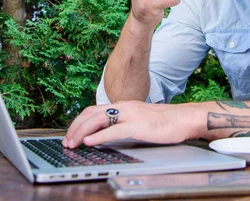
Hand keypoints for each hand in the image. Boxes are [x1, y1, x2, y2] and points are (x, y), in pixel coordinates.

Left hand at [62, 101, 198, 148]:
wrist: (183, 119)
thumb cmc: (163, 121)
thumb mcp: (138, 119)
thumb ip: (123, 122)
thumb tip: (106, 133)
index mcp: (122, 105)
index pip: (94, 110)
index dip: (79, 122)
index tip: (70, 134)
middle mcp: (123, 107)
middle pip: (91, 113)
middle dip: (75, 127)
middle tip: (66, 141)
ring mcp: (130, 115)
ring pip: (98, 120)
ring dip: (81, 132)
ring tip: (72, 142)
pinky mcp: (137, 125)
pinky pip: (113, 130)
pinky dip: (98, 137)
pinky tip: (89, 142)